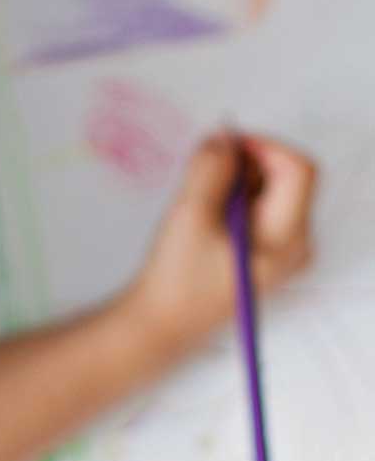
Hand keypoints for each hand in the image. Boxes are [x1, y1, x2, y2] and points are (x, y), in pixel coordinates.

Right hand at [125, 131, 315, 356]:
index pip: (297, 168)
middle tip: (203, 173)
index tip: (223, 146)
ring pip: (271, 189)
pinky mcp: (265, 251)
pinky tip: (205, 215)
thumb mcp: (191, 213)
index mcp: (288, 237)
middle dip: (245, 163)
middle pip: (287, 176)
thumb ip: (211, 168)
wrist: (163, 323)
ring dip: (235, 180)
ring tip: (200, 201)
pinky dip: (233, 196)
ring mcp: (283, 249)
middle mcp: (296, 243)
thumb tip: (223, 137)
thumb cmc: (177, 278)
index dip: (262, 145)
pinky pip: (260, 206)